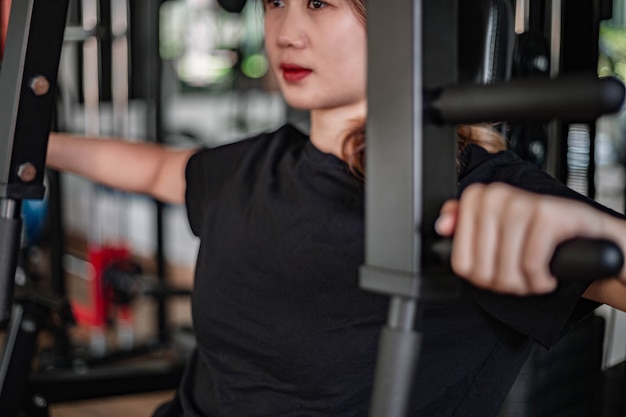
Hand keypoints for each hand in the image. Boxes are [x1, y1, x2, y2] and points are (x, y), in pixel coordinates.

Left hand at [435, 182, 618, 294]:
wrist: (594, 240)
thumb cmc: (541, 239)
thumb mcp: (498, 235)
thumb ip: (465, 227)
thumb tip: (443, 226)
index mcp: (478, 199)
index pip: (459, 260)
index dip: (480, 276)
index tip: (495, 271)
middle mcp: (497, 196)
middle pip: (481, 268)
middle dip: (503, 283)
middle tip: (519, 276)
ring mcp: (524, 202)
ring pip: (506, 268)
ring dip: (524, 284)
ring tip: (534, 275)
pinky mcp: (549, 214)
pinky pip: (531, 263)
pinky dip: (540, 279)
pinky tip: (547, 274)